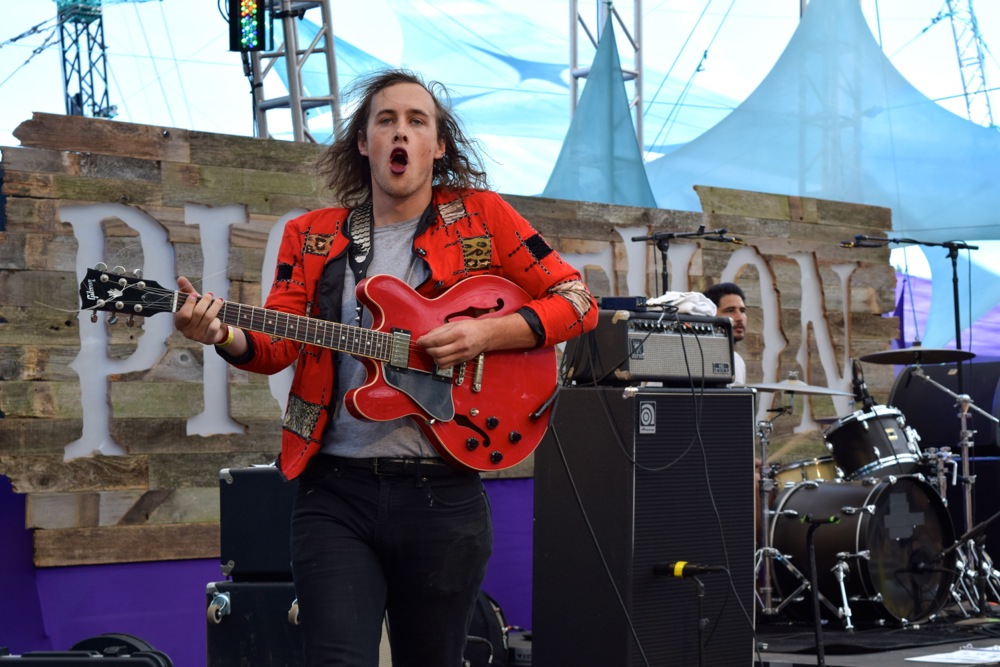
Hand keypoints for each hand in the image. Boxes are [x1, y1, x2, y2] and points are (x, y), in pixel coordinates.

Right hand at [175, 276, 227, 345]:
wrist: (215, 330)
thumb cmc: (201, 314)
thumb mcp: (194, 303)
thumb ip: (187, 291)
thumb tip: (181, 278)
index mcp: (179, 323)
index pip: (183, 313)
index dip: (189, 303)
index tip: (194, 294)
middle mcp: (186, 331)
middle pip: (197, 313)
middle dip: (205, 302)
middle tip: (210, 295)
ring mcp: (197, 337)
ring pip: (208, 318)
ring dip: (215, 307)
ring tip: (219, 300)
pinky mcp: (208, 340)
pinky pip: (214, 327)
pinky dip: (217, 320)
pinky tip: (219, 316)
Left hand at [418, 312, 537, 367]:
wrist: (486, 335)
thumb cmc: (470, 327)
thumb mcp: (454, 324)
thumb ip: (439, 330)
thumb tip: (425, 337)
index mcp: (458, 333)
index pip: (436, 340)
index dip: (425, 342)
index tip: (419, 341)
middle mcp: (460, 345)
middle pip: (437, 352)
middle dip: (427, 349)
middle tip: (425, 345)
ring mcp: (462, 355)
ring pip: (440, 361)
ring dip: (433, 356)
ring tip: (433, 350)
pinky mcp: (462, 361)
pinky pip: (446, 365)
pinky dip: (439, 362)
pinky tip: (439, 355)